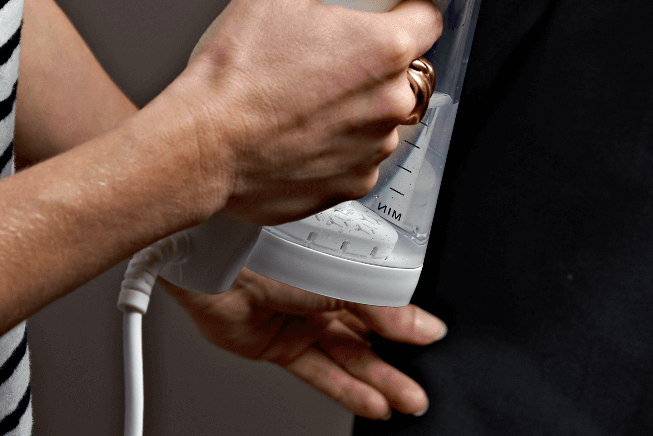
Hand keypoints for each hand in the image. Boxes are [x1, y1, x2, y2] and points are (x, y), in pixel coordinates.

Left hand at [163, 268, 445, 419]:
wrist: (219, 262)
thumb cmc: (274, 248)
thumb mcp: (345, 277)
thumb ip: (384, 308)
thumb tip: (424, 328)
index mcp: (342, 265)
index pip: (384, 300)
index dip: (408, 323)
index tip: (433, 340)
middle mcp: (323, 295)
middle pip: (368, 336)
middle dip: (396, 363)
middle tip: (422, 386)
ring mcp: (301, 322)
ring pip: (347, 358)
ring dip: (378, 382)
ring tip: (406, 401)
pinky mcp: (279, 347)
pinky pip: (318, 373)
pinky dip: (346, 390)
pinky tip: (371, 404)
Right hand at [166, 0, 444, 224]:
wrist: (199, 148)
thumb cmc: (235, 76)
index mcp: (386, 48)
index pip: (429, 17)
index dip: (407, 6)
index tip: (386, 7)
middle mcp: (390, 101)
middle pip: (408, 68)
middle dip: (378, 57)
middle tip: (334, 49)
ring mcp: (374, 146)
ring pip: (386, 113)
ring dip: (362, 103)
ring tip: (312, 92)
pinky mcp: (354, 182)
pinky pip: (362, 155)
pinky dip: (342, 143)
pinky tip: (306, 129)